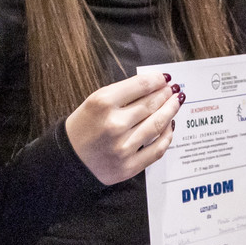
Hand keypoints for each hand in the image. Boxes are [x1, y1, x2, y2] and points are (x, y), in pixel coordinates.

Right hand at [64, 73, 181, 184]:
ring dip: (170, 111)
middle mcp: (114, 124)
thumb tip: (154, 85)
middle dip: (165, 95)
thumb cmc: (84, 126)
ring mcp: (123, 147)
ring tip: (176, 103)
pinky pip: (157, 150)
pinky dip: (167, 136)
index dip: (157, 80)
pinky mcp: (129, 166)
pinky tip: (170, 126)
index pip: (140, 86)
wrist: (69, 159)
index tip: (164, 78)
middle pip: (150, 105)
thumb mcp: (95, 101)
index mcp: (103, 103)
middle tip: (173, 90)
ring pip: (157, 125)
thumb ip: (123, 93)